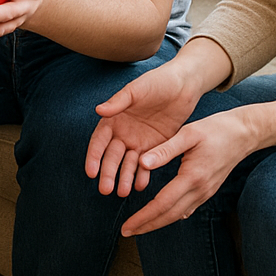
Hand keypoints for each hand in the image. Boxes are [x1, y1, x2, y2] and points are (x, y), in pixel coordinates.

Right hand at [86, 62, 201, 195]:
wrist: (184, 85)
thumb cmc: (157, 82)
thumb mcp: (137, 90)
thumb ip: (119, 101)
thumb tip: (98, 110)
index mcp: (114, 119)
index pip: (99, 141)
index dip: (94, 156)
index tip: (91, 172)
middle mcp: (123, 133)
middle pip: (112, 156)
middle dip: (108, 173)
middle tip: (106, 189)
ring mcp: (139, 141)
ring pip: (128, 164)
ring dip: (124, 177)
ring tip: (123, 193)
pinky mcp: (156, 147)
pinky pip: (147, 164)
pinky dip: (143, 175)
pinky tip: (141, 185)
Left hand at [118, 108, 259, 236]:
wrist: (245, 134)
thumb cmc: (215, 129)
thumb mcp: (188, 134)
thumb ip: (164, 150)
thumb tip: (142, 163)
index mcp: (192, 177)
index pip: (163, 204)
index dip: (143, 217)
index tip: (126, 226)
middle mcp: (200, 190)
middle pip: (170, 215)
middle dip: (147, 226)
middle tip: (127, 232)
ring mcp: (206, 192)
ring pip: (179, 214)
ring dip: (158, 222)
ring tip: (139, 226)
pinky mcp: (209, 190)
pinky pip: (188, 208)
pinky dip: (172, 214)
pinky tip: (163, 216)